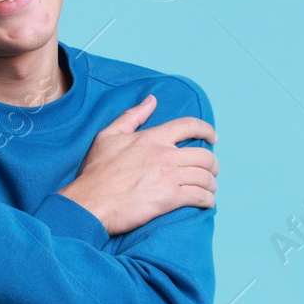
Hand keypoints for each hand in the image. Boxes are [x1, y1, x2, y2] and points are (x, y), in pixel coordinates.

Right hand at [59, 94, 217, 234]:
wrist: (89, 203)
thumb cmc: (96, 172)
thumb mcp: (108, 136)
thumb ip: (132, 116)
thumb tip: (151, 100)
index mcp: (153, 137)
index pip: (189, 125)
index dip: (206, 129)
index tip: (213, 137)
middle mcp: (165, 154)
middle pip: (204, 155)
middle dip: (212, 164)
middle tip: (211, 171)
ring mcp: (169, 176)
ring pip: (205, 177)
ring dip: (211, 184)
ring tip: (209, 189)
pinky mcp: (170, 198)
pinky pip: (200, 196)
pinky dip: (208, 200)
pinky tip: (206, 203)